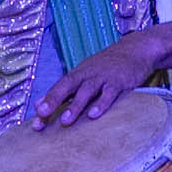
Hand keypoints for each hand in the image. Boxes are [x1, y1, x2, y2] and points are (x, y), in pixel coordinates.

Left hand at [41, 37, 167, 126]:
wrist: (136, 49)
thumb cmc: (107, 66)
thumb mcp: (85, 74)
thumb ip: (65, 90)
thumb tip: (40, 105)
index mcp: (78, 74)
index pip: (58, 88)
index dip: (46, 103)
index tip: (35, 120)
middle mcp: (87, 74)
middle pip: (68, 86)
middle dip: (54, 100)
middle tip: (42, 115)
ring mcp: (103, 77)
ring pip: (87, 91)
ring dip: (75, 106)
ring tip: (65, 121)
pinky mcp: (119, 81)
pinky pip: (109, 93)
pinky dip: (101, 104)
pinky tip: (94, 115)